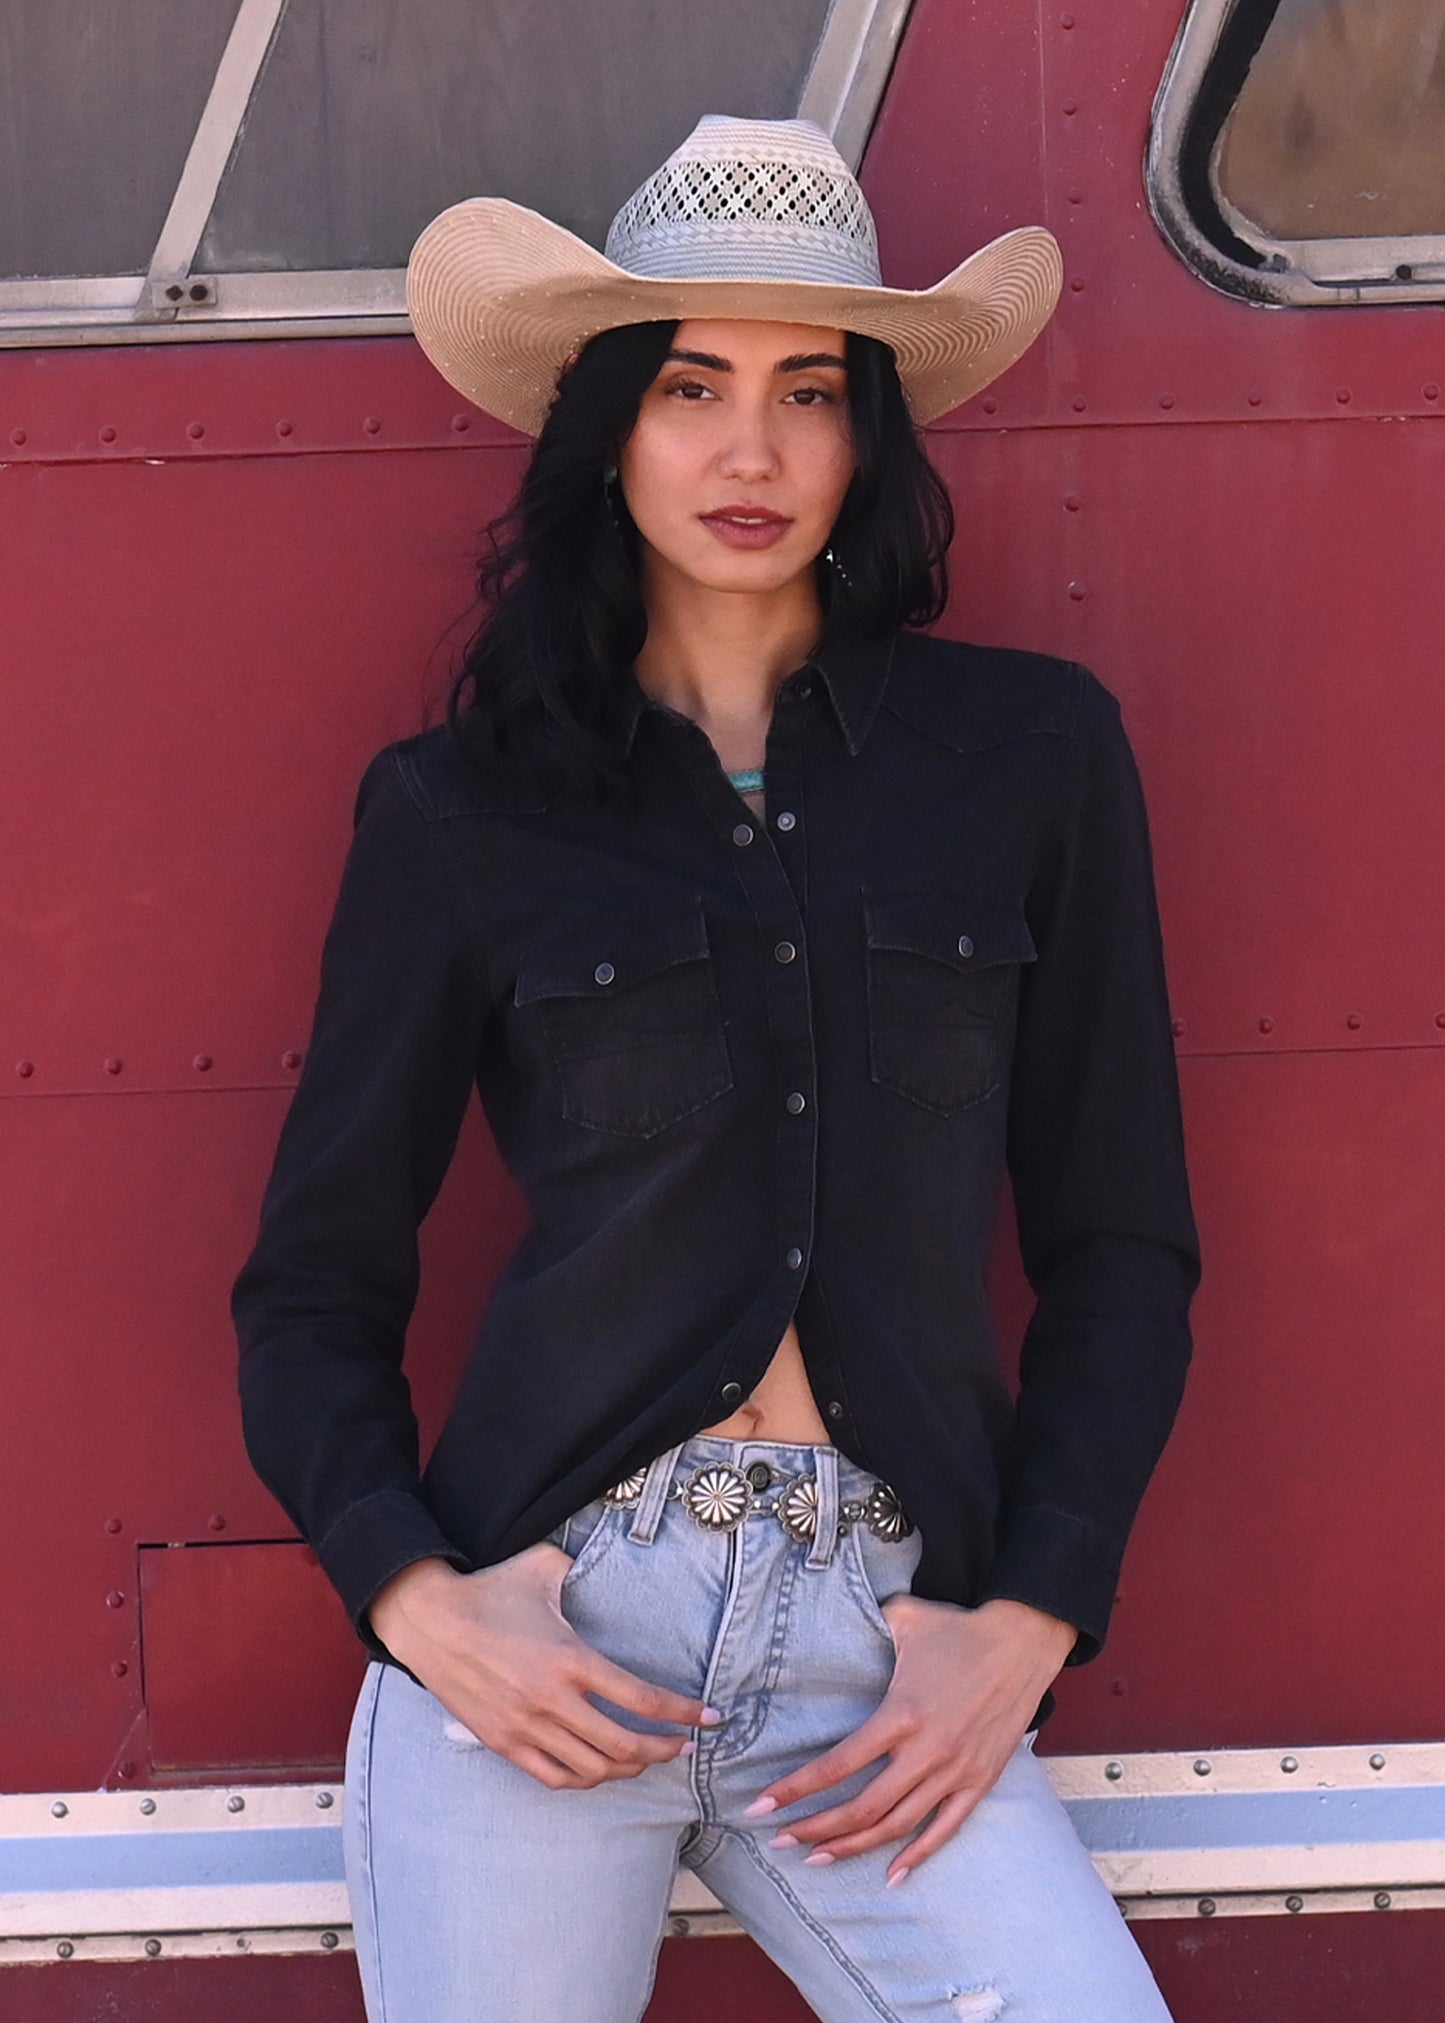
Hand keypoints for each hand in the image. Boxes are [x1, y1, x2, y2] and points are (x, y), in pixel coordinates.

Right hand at [367, 1550, 719, 1790]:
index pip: (641, 1699)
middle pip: (623, 1746)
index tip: (710, 1717)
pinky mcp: (503, 1743)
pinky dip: (584, 1780)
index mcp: (570, 1659)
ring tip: (646, 1759)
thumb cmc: (489, 1591)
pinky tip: (599, 1769)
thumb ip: (582, 1570)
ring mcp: (526, 1727)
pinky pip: (553, 1777)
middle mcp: (551, 1700)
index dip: (683, 1713)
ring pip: (591, 1770)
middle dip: (663, 1750)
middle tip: (683, 1746)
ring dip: (627, 1770)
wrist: (427, 1621)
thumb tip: (608, 1565)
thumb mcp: (543, 1568)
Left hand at [743, 1595, 1075, 1886]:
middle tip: (780, 1841)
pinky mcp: (980, 1781)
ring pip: (897, 1826)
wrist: (1024, 1641)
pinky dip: (918, 1856)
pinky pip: (945, 1829)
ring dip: (854, 1846)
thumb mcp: (906, 1617)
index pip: (839, 1765)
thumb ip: (866, 1622)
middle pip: (862, 1807)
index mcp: (901, 1715)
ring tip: (818, 1857)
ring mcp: (955, 1771)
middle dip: (816, 1828)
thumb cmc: (959, 1628)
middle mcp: (927, 1751)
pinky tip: (892, 1875)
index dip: (797, 1789)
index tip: (763, 1804)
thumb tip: (834, 1614)